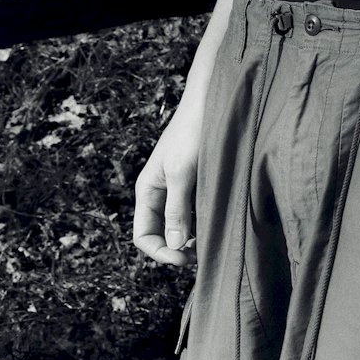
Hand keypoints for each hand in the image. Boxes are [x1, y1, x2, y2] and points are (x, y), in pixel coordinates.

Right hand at [132, 100, 201, 267]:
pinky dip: (201, 221)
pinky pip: (193, 211)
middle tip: (202, 252)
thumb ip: (176, 210)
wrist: (210, 101)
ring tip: (211, 237)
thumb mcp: (182, 173)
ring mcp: (176, 188)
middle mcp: (159, 192)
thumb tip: (174, 245)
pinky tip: (216, 220)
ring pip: (178, 224)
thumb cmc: (192, 133)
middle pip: (160, 234)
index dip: (160, 252)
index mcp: (147, 191)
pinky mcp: (194, 182)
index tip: (185, 258)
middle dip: (177, 248)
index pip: (143, 236)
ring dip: (191, 236)